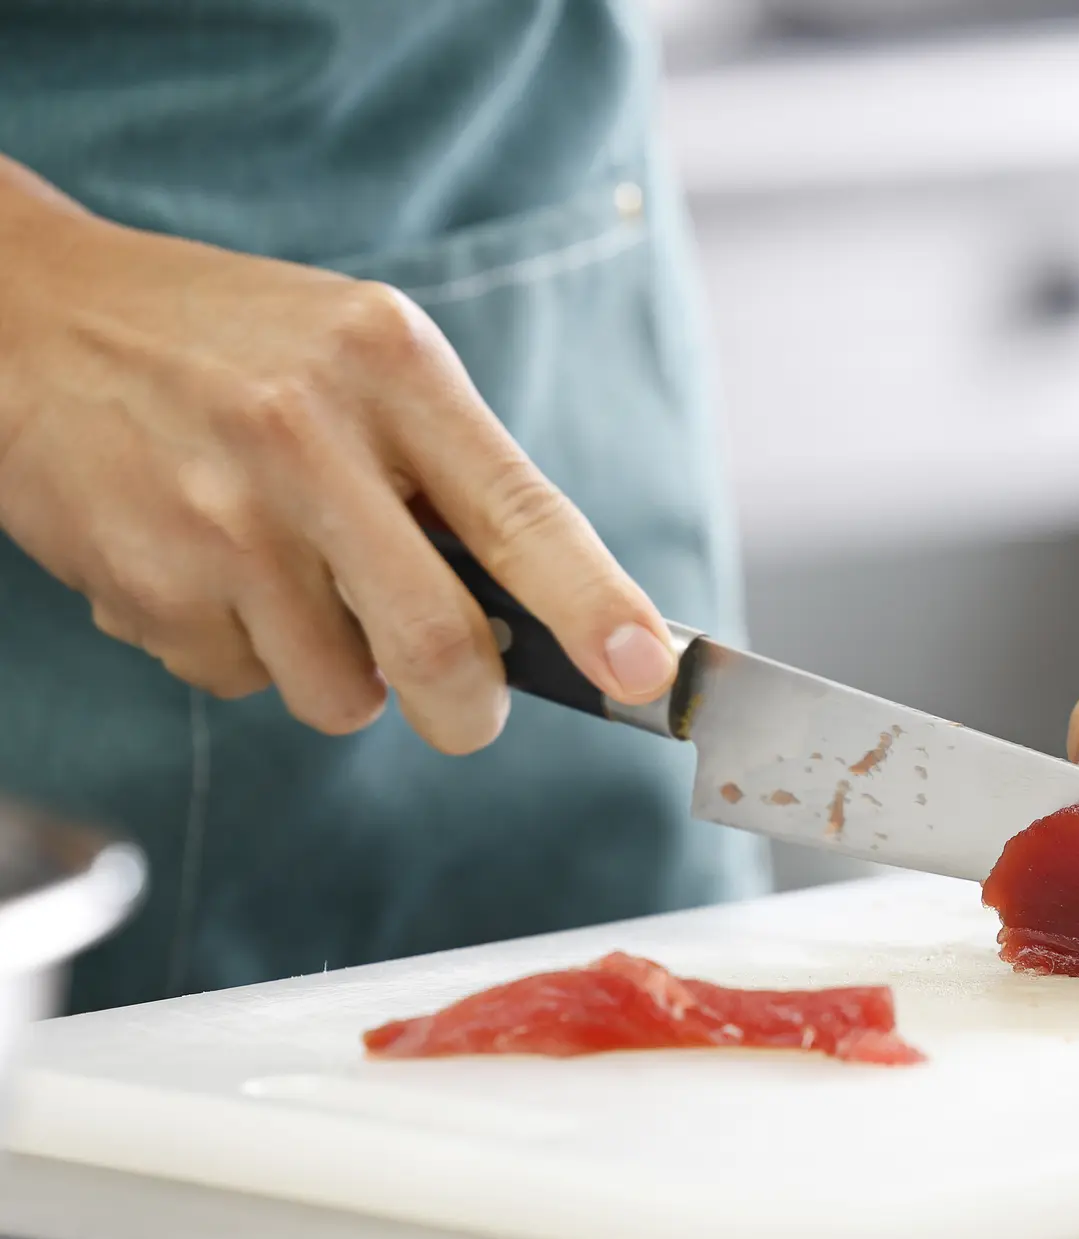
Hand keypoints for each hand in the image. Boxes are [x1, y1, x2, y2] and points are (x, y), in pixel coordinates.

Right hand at [0, 162, 676, 752]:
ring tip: (284, 576)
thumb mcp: (362, 357)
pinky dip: (242, 654)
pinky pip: (242, 682)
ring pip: (340, 692)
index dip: (596, 606)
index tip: (647, 669)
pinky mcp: (147, 586)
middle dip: (470, 711)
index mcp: (390, 367)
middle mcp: (307, 439)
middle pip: (439, 646)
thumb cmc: (225, 346)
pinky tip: (203, 567)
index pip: (520, 513)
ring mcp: (220, 519)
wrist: (23, 318)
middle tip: (467, 708)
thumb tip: (550, 617)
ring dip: (336, 671)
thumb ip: (450, 472)